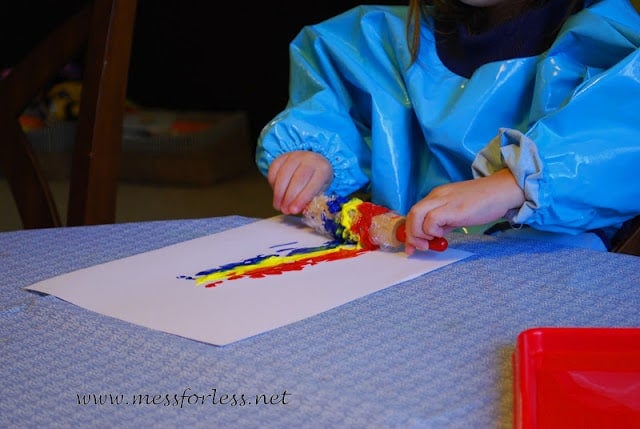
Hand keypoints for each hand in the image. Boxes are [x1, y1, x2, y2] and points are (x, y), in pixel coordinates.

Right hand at [267, 151, 332, 214]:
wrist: (313, 162)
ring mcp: (295, 156)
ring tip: (278, 205)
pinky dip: (272, 183)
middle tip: (284, 210)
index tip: (293, 210)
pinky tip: (275, 193)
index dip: (302, 199)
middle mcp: (309, 160)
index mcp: (322, 170)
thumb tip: (297, 209)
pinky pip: (274, 169)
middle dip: (289, 197)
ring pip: (283, 174)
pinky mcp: (282, 156)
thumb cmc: (316, 180)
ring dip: (278, 193)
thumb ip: (310, 200)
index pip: (312, 185)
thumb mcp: (319, 191)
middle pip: (297, 179)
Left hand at [404, 169, 524, 253]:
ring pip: (416, 215)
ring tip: (431, 243)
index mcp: (437, 196)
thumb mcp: (458, 212)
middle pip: (411, 214)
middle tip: (420, 248)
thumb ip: (444, 222)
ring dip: (418, 233)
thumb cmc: (484, 202)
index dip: (409, 231)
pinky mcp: (454, 208)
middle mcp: (437, 196)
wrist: (503, 190)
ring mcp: (444, 200)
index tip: (412, 247)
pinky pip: (431, 219)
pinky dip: (431, 230)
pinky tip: (442, 234)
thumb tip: (433, 236)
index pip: (414, 212)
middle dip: (411, 234)